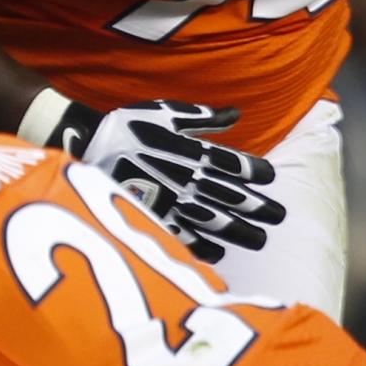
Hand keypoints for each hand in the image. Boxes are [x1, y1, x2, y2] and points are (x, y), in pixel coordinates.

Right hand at [81, 101, 286, 263]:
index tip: (271, 178)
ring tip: (260, 240)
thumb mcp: (166, 112)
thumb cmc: (127, 125)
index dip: (256, 172)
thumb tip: (236, 113)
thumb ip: (203, 116)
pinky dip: (200, 246)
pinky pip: (181, 236)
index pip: (236, 164)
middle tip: (280, 216)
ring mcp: (171, 199)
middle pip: (232, 196)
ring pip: (214, 219)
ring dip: (239, 230)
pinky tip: (217, 254)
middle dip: (258, 207)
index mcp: (194, 151)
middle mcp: (188, 178)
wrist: (85, 143)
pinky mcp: (151, 216)